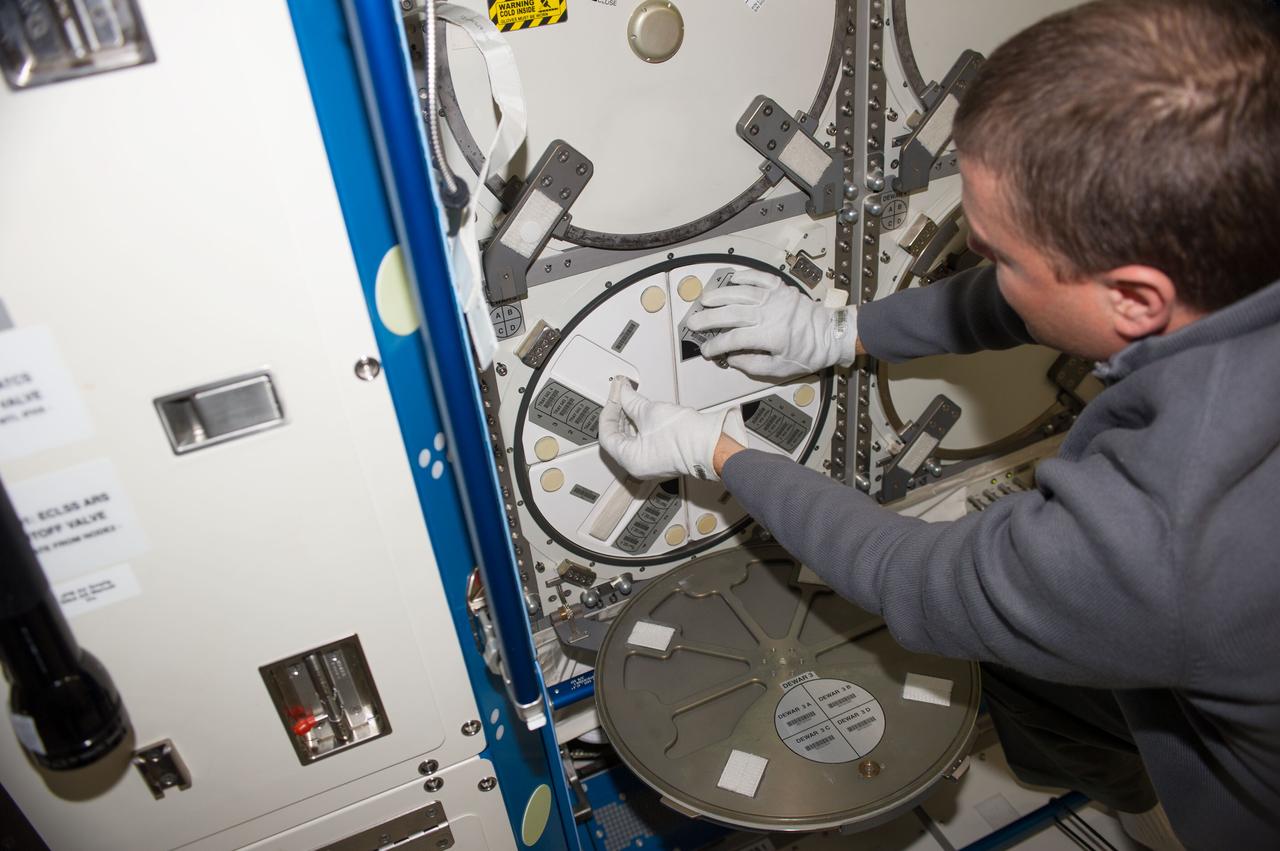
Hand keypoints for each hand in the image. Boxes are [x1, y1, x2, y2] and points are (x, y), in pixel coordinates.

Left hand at [598, 378, 748, 480]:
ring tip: (632, 400)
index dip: (609, 411)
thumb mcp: (650, 412)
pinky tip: (643, 412)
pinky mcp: (662, 458)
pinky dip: (641, 426)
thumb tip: (623, 392)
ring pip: (631, 439)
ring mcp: (650, 464)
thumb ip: (631, 401)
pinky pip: (644, 442)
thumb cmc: (685, 436)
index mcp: (630, 460)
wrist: (711, 444)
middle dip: (619, 413)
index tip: (615, 395)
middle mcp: (638, 466)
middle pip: (618, 437)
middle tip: (622, 394)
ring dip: (630, 419)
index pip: (607, 434)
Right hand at [686, 270, 857, 377]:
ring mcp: (776, 298)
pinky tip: (731, 279)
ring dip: (720, 295)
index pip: (734, 340)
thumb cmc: (808, 353)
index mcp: (771, 336)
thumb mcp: (780, 369)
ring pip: (741, 293)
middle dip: (709, 318)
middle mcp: (771, 314)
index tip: (707, 350)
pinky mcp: (782, 288)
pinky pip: (760, 278)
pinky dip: (744, 277)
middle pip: (732, 314)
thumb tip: (731, 357)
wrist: (830, 334)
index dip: (717, 345)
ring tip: (704, 300)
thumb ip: (752, 364)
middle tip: (693, 322)